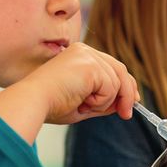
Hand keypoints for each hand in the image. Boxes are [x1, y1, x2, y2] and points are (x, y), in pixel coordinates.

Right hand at [21, 42, 138, 124]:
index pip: (111, 66)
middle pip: (120, 70)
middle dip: (127, 94)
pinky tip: (82, 102)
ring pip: (116, 82)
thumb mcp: (83, 103)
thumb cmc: (50, 105)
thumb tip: (123, 104)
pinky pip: (110, 88)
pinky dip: (100, 102)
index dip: (125, 84)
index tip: (132, 101)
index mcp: (79, 56)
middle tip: (126, 114)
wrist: (34, 102)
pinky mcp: (91, 65)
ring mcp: (88, 56)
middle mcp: (85, 51)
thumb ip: (103, 101)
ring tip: (83, 106)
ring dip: (104, 102)